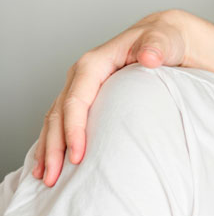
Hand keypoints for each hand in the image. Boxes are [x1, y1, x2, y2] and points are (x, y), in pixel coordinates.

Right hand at [32, 10, 189, 186]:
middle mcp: (82, 76)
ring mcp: (82, 87)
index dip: (74, 129)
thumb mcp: (163, 40)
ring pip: (56, 120)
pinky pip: (63, 121)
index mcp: (95, 63)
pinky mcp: (87, 98)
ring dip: (49, 149)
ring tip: (46, 177)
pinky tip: (52, 162)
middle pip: (59, 114)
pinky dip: (55, 141)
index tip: (78, 156)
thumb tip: (150, 57)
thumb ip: (156, 47)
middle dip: (54, 147)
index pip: (76, 100)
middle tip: (54, 178)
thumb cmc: (164, 39)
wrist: (166, 38)